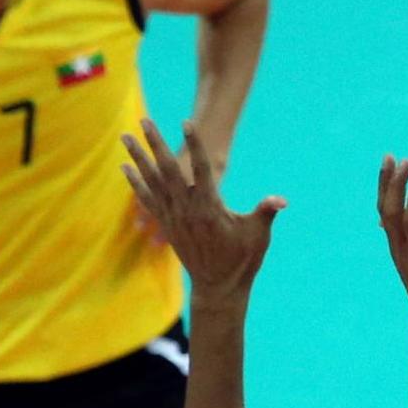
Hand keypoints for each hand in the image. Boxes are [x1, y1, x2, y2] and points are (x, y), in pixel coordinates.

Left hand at [120, 119, 281, 303]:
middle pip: (167, 169)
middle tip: (144, 119)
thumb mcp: (258, 236)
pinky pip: (146, 199)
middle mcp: (186, 210)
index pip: (201, 169)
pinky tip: (126, 166)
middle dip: (155, 143)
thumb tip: (281, 200)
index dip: (194, 144)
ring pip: (151, 181)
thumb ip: (266, 213)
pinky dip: (135, 182)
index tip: (186, 122)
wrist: (218, 288)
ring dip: (138, 157)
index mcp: (210, 208)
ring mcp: (173, 217)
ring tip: (125, 135)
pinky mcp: (167, 224)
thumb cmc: (242, 261)